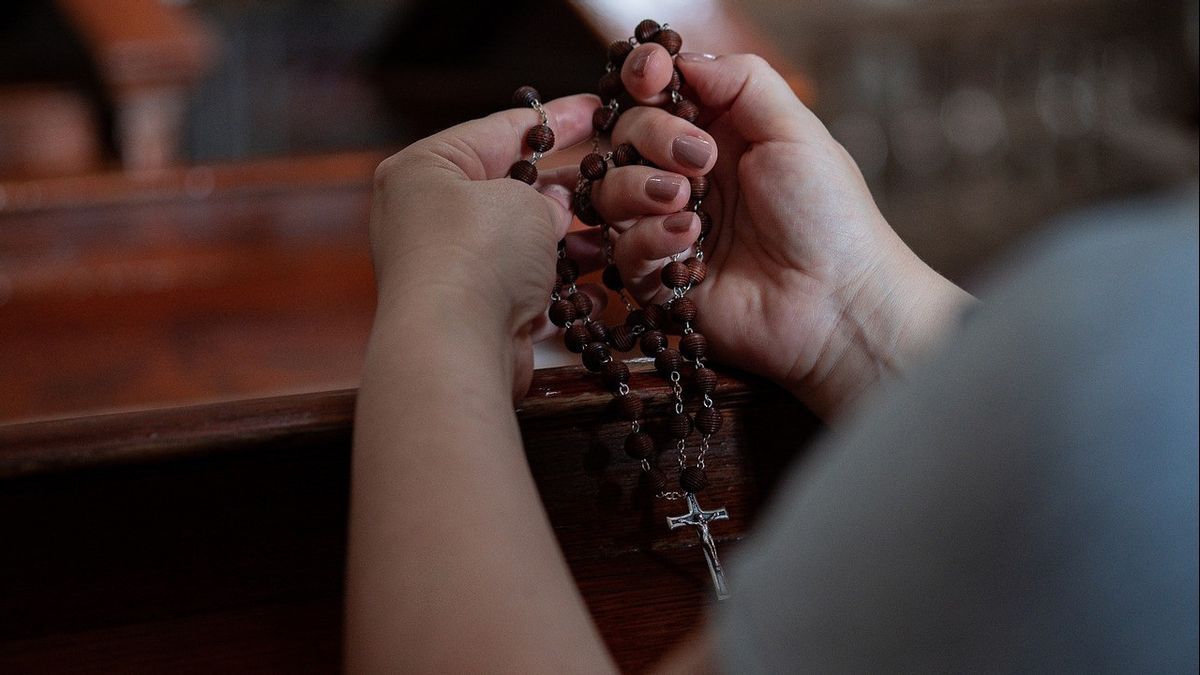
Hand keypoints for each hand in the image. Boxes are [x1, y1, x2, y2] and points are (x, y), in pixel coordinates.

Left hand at [369, 93, 604, 398]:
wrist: (457, 347)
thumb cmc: (481, 254)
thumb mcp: (524, 200)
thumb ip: (546, 195)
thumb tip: (555, 207)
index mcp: (426, 169)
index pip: (500, 130)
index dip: (555, 119)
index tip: (594, 109)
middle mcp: (429, 217)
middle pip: (511, 190)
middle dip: (566, 190)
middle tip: (615, 177)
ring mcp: (451, 269)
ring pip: (524, 244)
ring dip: (571, 244)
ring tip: (614, 236)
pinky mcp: (474, 314)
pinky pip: (526, 290)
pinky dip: (560, 288)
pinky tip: (597, 284)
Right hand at [590, 47, 973, 418]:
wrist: (838, 304)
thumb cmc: (830, 219)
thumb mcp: (795, 130)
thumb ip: (741, 81)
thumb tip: (681, 60)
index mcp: (719, 134)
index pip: (657, 93)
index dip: (644, 78)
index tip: (649, 75)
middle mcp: (687, 176)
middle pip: (624, 134)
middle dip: (652, 135)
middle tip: (700, 158)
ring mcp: (668, 228)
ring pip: (610, 191)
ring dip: (640, 187)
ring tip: (686, 202)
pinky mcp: (658, 279)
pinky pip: (621, 250)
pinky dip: (648, 239)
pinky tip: (688, 241)